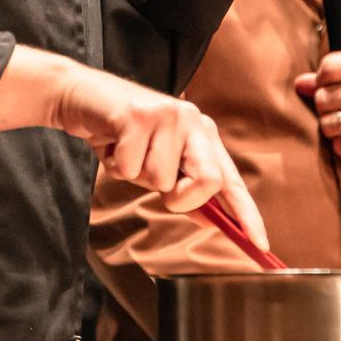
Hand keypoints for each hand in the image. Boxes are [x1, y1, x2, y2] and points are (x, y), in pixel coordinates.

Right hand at [53, 62, 269, 250]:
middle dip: (179, 197)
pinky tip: (111, 142)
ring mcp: (167, 116)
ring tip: (124, 150)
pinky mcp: (137, 116)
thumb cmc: (121, 134)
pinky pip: (129, 168)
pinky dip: (114, 164)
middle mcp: (192, 121)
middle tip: (152, 180)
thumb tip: (211, 221)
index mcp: (203, 133)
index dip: (247, 214)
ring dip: (134, 175)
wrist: (81, 95)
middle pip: (208, 182)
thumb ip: (183, 186)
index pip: (231, 180)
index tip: (260, 244)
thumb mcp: (157, 160)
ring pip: (159, 180)